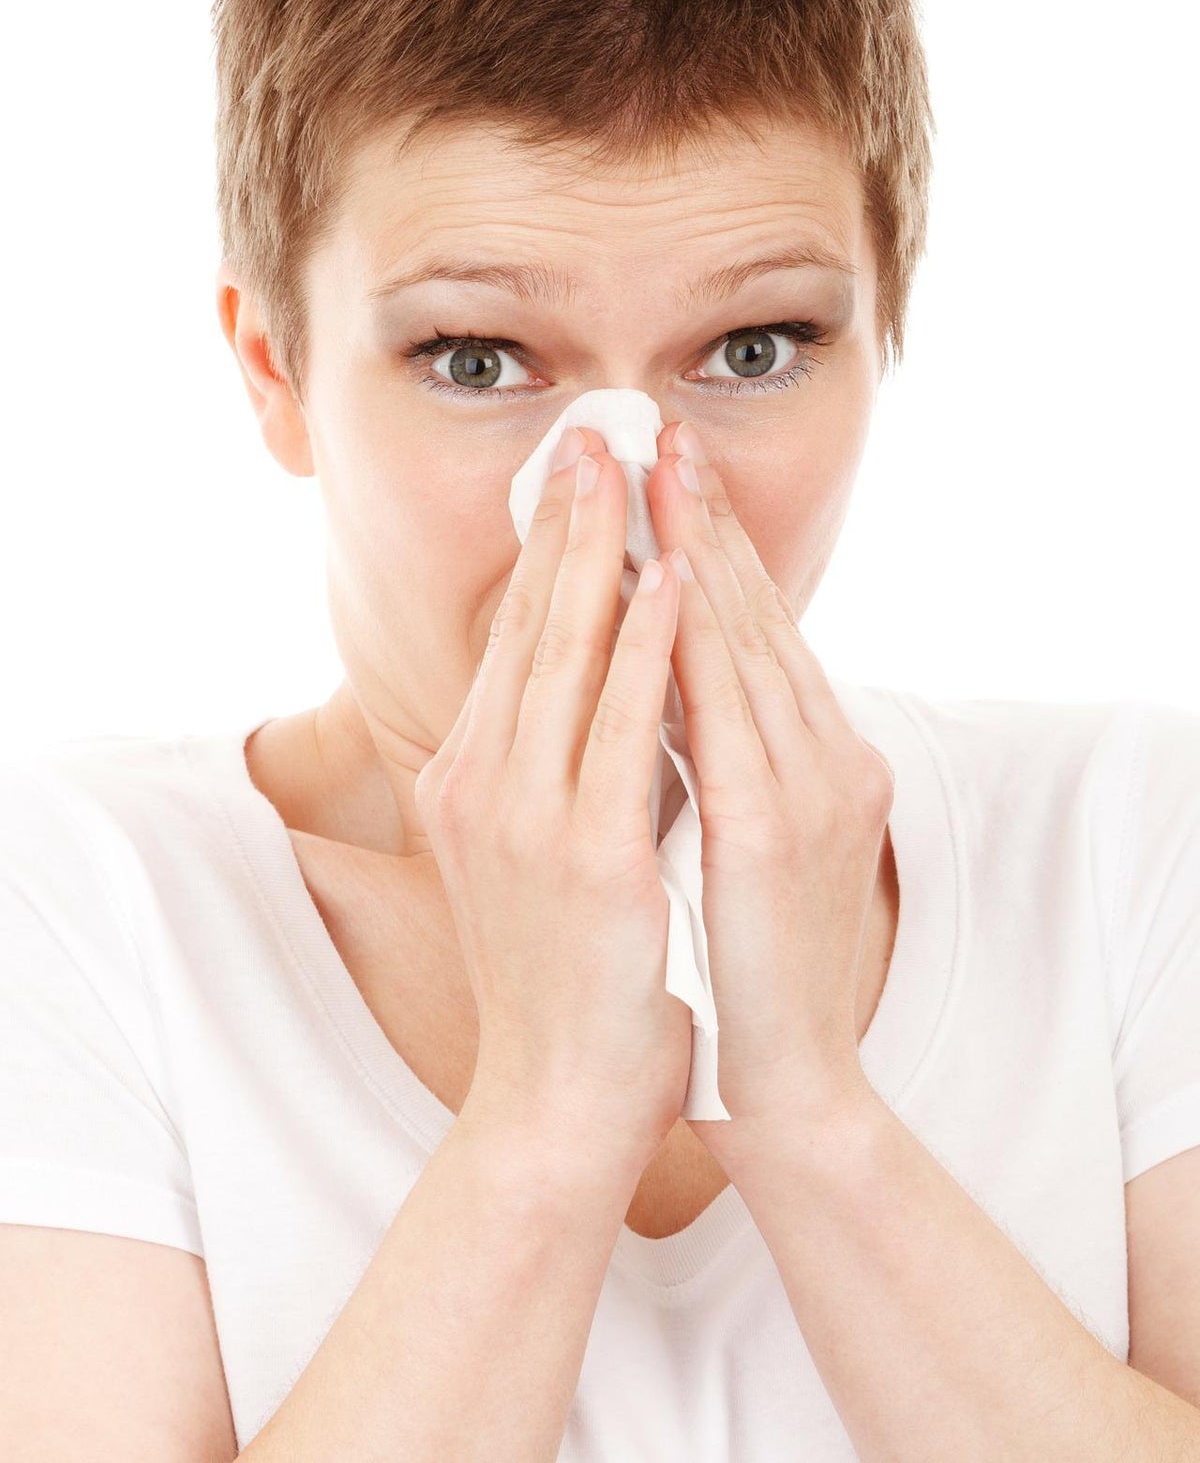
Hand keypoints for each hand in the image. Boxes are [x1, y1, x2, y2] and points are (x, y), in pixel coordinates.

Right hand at [414, 426, 693, 1176]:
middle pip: (530, 625)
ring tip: (631, 472)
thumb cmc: (564, 978)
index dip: (547, 550)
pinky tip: (671, 579)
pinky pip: (621, 725)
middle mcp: (482, 782)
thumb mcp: (542, 853)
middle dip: (566, 522)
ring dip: (605, 552)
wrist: (557, 1099)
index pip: (514, 638)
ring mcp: (526, 816)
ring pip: (569, 653)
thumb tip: (604, 684)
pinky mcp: (585, 854)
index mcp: (472, 778)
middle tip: (592, 435)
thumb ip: (558, 766)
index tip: (574, 476)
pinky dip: (646, 644)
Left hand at [645, 420, 892, 1162]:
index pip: (753, 633)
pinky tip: (673, 579)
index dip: (712, 549)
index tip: (666, 477)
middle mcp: (826, 759)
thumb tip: (646, 683)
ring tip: (661, 473)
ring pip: (747, 643)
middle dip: (704, 521)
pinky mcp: (773, 831)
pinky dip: (700, 638)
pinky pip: (729, 712)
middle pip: (755, 616)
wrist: (778, 1084)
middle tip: (658, 436)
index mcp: (812, 761)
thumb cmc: (739, 967)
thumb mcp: (730, 842)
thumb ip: (705, 759)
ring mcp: (806, 790)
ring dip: (701, 550)